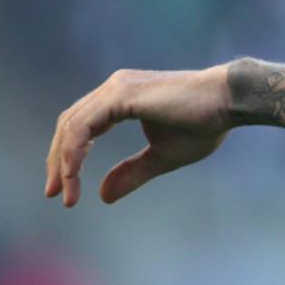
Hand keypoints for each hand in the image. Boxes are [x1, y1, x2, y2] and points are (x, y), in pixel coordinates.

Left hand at [45, 65, 232, 206]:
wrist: (228, 103)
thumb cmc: (204, 126)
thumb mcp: (162, 157)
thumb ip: (132, 172)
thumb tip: (102, 196)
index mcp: (122, 98)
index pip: (82, 127)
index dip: (69, 157)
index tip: (66, 189)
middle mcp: (114, 88)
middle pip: (69, 125)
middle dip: (58, 161)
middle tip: (55, 193)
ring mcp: (115, 89)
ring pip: (72, 126)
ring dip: (63, 161)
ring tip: (64, 191)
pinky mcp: (121, 94)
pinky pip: (83, 126)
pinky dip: (73, 151)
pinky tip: (73, 173)